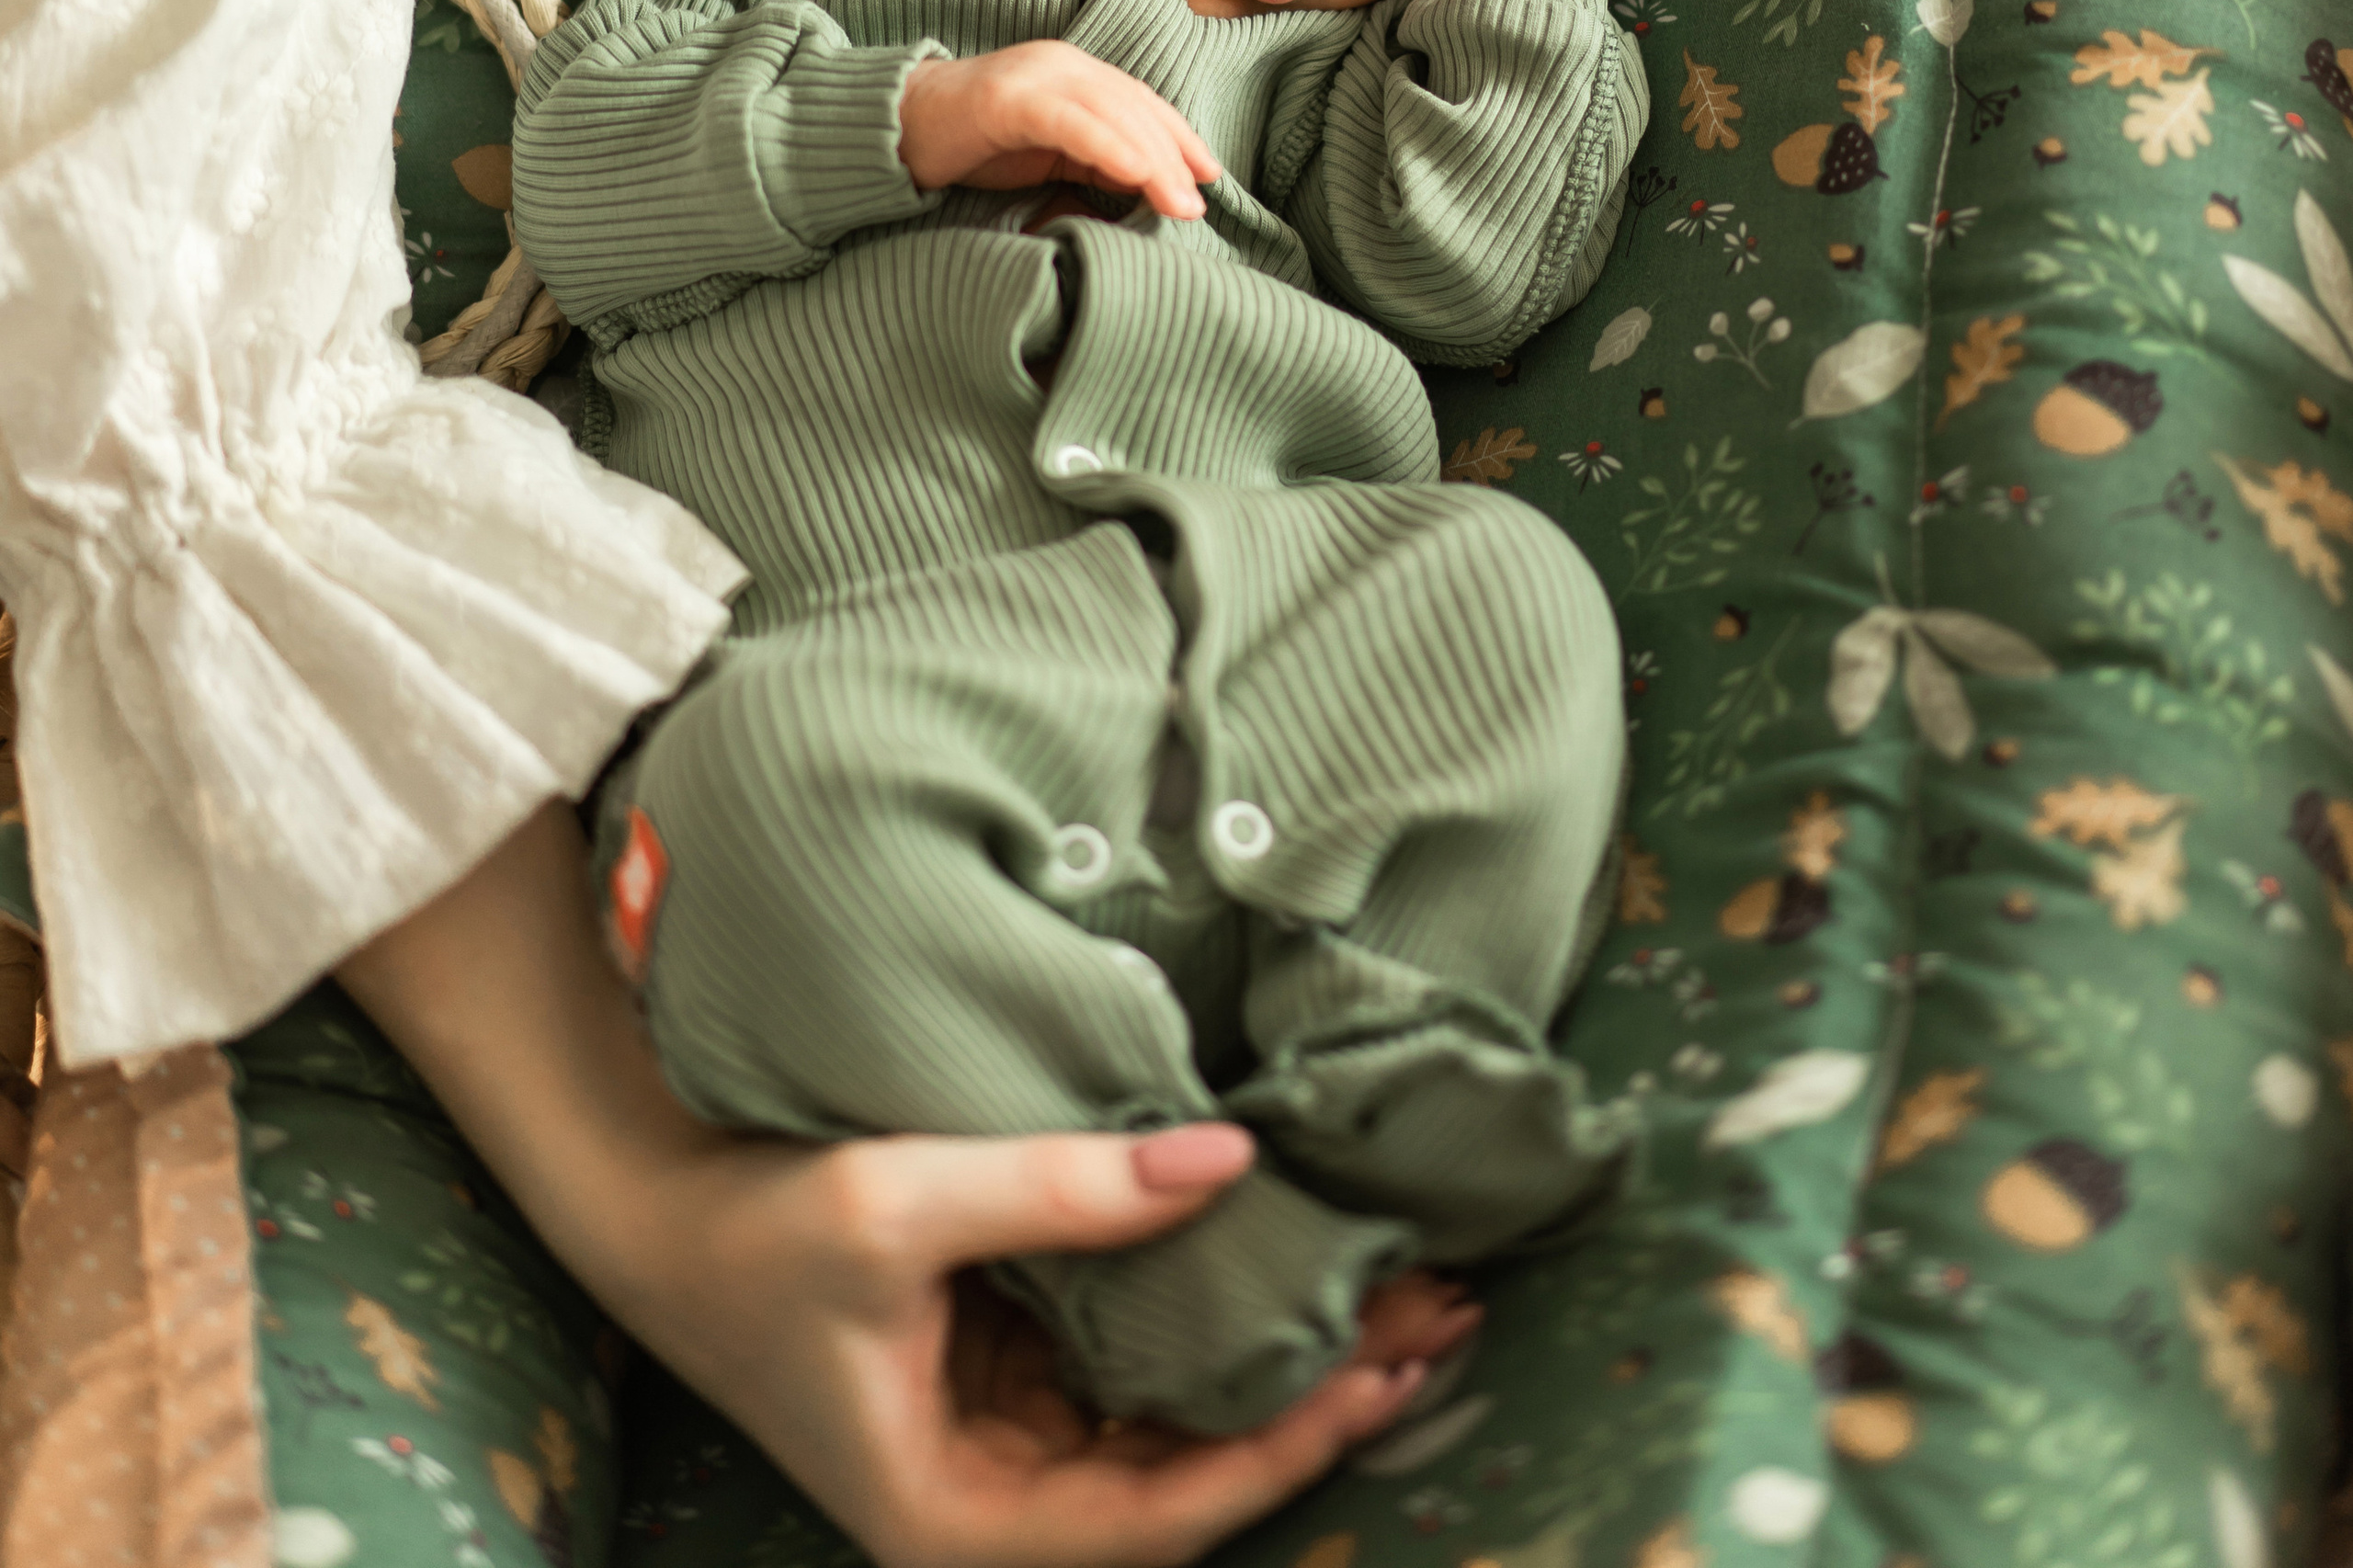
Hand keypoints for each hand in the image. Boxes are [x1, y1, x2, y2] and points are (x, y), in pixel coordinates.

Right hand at [340, 812, 1437, 1567]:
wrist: (649, 1209)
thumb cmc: (753, 1228)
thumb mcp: (898, 1205)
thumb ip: (1063, 1188)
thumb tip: (1229, 1161)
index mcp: (963, 1521)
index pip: (1165, 1514)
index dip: (1281, 1448)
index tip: (1381, 1374)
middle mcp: (996, 1503)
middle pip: (1190, 1476)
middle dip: (1316, 1403)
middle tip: (1445, 1321)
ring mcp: (1006, 1439)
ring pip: (1173, 1418)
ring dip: (1281, 1358)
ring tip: (1408, 1291)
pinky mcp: (1006, 1374)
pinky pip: (1135, 1362)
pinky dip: (1215, 1316)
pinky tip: (1293, 1260)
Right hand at [899, 43, 1219, 219]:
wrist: (896, 127)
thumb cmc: (972, 143)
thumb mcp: (1046, 153)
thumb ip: (1094, 159)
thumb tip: (1147, 183)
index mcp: (1074, 72)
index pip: (1140, 102)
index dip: (1179, 136)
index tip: (1210, 175)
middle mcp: (1061, 64)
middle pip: (1134, 107)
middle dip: (1174, 155)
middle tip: (1199, 203)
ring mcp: (1034, 76)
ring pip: (1111, 113)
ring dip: (1152, 159)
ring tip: (1178, 202)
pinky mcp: (1006, 99)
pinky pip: (1069, 123)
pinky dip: (1108, 147)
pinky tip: (1135, 175)